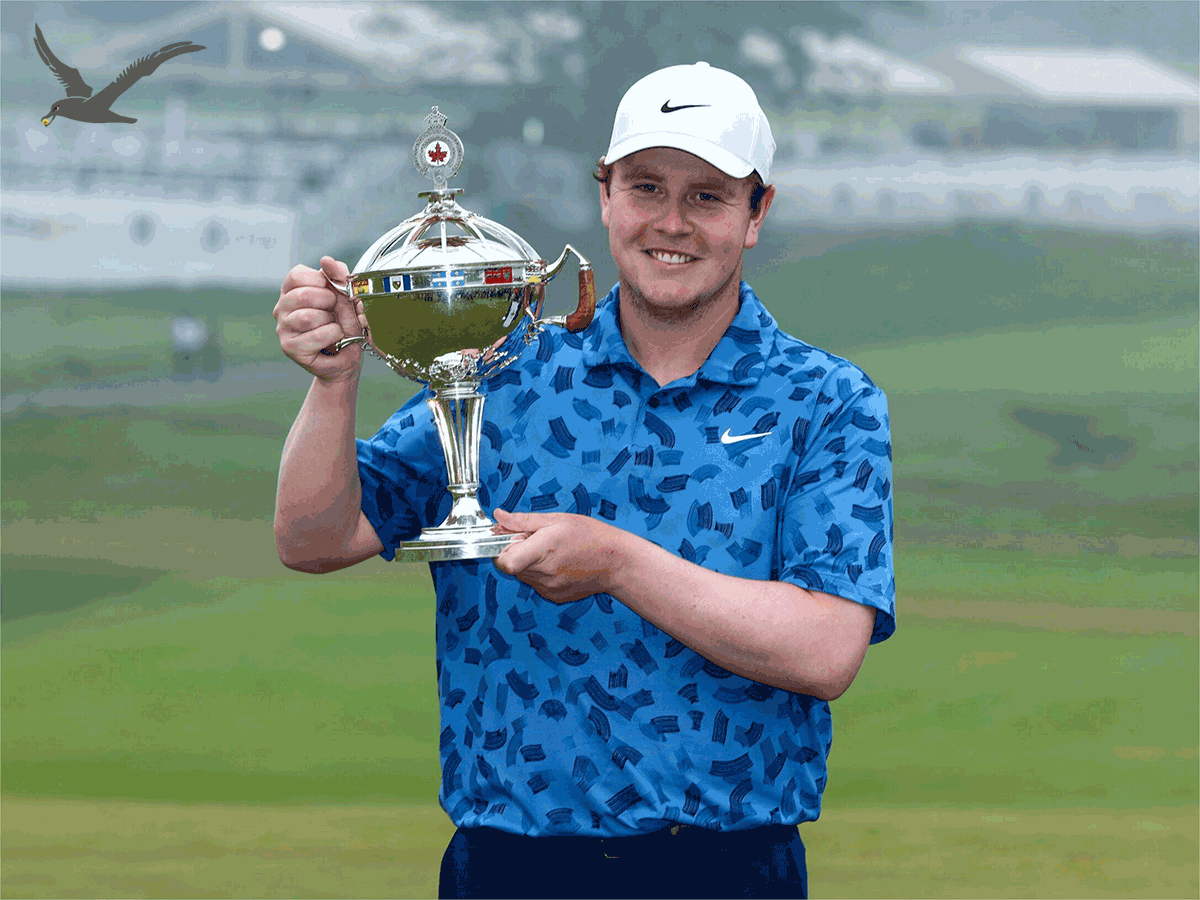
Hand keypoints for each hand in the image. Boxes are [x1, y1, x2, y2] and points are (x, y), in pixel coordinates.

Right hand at [273, 256, 366, 381]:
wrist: (348, 355)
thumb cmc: (344, 323)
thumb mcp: (346, 296)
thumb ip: (338, 275)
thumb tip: (326, 260)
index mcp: (292, 290)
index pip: (296, 275)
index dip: (320, 281)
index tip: (332, 292)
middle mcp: (282, 307)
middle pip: (302, 295)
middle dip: (328, 302)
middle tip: (335, 311)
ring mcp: (283, 328)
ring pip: (307, 317)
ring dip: (330, 321)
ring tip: (334, 326)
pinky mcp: (289, 347)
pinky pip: (314, 336)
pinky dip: (332, 335)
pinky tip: (335, 337)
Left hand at [492, 509, 623, 602]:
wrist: (616, 563)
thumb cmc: (591, 537)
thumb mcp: (556, 519)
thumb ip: (523, 521)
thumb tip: (499, 517)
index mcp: (541, 552)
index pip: (503, 561)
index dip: (500, 548)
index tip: (509, 537)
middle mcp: (543, 575)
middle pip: (511, 566)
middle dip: (516, 550)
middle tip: (535, 539)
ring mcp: (548, 588)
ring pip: (522, 575)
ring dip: (528, 562)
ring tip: (550, 550)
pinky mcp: (553, 596)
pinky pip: (536, 583)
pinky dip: (540, 572)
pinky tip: (558, 562)